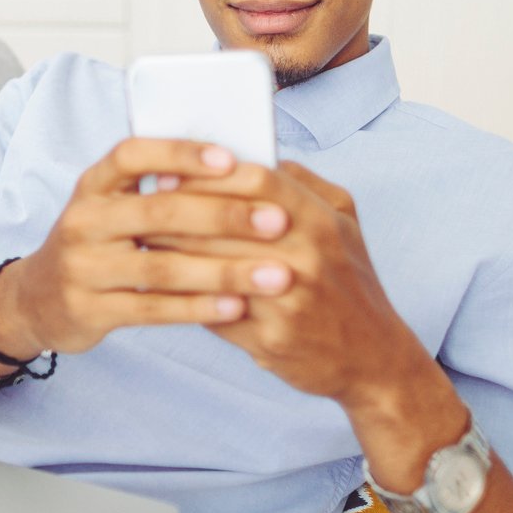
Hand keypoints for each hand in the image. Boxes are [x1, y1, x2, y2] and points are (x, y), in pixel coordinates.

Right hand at [0, 139, 298, 356]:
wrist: (37, 299)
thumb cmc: (98, 243)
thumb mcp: (113, 206)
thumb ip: (159, 190)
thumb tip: (237, 169)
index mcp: (94, 184)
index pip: (133, 154)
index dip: (180, 153)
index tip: (231, 158)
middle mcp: (84, 220)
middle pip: (160, 212)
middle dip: (226, 215)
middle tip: (278, 221)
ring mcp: (83, 267)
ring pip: (163, 266)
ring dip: (225, 270)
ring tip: (275, 275)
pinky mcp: (90, 309)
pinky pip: (153, 308)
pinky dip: (198, 308)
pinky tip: (237, 307)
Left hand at [153, 159, 437, 411]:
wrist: (374, 359)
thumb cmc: (350, 282)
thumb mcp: (344, 221)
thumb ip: (301, 183)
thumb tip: (250, 154)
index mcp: (321, 219)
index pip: (256, 179)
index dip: (206, 174)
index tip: (167, 173)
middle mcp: (307, 256)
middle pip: (224, 222)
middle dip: (175, 213)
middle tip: (139, 208)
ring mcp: (288, 300)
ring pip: (212, 267)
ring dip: (170, 255)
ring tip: (141, 244)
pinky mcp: (271, 339)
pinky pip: (215, 311)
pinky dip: (185, 297)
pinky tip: (163, 286)